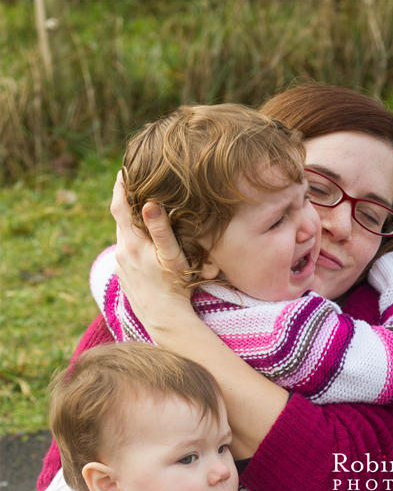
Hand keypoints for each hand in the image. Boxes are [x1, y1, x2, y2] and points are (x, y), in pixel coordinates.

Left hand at [110, 172, 193, 334]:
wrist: (166, 321)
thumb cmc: (174, 287)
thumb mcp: (172, 256)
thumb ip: (160, 229)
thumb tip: (149, 203)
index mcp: (132, 243)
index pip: (119, 205)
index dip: (120, 185)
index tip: (124, 168)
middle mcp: (121, 252)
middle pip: (119, 218)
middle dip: (125, 200)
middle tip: (134, 182)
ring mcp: (121, 266)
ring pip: (123, 235)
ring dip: (130, 221)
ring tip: (140, 207)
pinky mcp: (125, 276)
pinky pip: (126, 250)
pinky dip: (132, 239)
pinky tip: (143, 240)